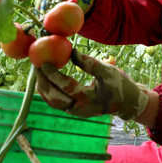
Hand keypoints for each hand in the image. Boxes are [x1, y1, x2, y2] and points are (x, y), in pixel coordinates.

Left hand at [35, 50, 149, 120]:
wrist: (125, 102)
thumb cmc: (118, 84)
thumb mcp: (107, 70)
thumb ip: (89, 63)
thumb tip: (70, 51)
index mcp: (89, 99)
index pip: (66, 87)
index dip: (53, 75)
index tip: (43, 63)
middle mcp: (80, 109)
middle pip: (54, 98)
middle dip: (43, 82)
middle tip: (36, 67)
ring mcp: (75, 112)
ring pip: (53, 103)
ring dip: (43, 88)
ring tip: (37, 72)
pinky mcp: (73, 110)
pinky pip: (57, 103)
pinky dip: (48, 92)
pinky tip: (44, 80)